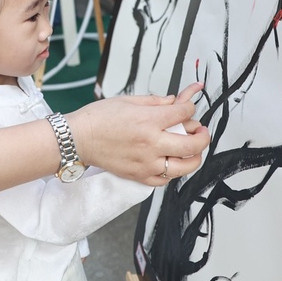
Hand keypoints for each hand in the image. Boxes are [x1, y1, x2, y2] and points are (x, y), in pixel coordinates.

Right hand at [65, 85, 209, 186]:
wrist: (78, 138)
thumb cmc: (98, 118)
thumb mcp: (128, 100)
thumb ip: (155, 102)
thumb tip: (173, 101)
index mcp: (149, 121)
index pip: (184, 113)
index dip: (190, 108)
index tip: (188, 107)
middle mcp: (151, 143)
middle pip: (192, 144)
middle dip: (203, 136)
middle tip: (201, 131)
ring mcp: (146, 163)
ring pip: (184, 166)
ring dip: (194, 157)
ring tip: (193, 150)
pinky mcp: (139, 176)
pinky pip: (165, 180)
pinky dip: (173, 172)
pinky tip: (172, 163)